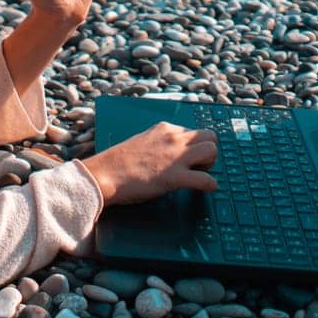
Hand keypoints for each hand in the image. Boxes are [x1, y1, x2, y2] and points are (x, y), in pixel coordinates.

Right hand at [81, 122, 217, 205]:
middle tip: (197, 166)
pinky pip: (206, 179)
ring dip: (210, 164)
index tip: (187, 158)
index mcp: (164, 129)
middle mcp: (173, 138)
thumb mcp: (142, 142)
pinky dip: (210, 185)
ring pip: (212, 151)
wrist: (105, 174)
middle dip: (207, 151)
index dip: (193, 146)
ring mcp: (176, 157)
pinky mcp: (175, 177)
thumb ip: (159, 143)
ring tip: (198, 174)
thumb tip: (168, 152)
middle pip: (210, 136)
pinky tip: (205, 189)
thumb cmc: (118, 162)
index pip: (193, 131)